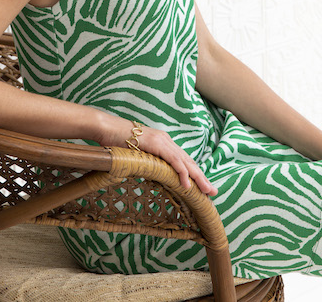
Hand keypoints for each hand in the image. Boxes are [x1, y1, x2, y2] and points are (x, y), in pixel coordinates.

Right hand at [94, 114, 216, 195]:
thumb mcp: (137, 155)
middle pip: (188, 161)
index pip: (183, 160)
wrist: (108, 128)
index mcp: (163, 143)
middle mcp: (166, 141)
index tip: (203, 186)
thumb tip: (151, 176)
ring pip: (185, 162)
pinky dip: (182, 173)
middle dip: (202, 177)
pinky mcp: (157, 144)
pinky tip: (188, 185)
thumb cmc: (118, 142)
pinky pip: (173, 160)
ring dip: (198, 177)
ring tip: (206, 191)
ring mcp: (162, 141)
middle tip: (213, 191)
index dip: (195, 173)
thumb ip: (147, 162)